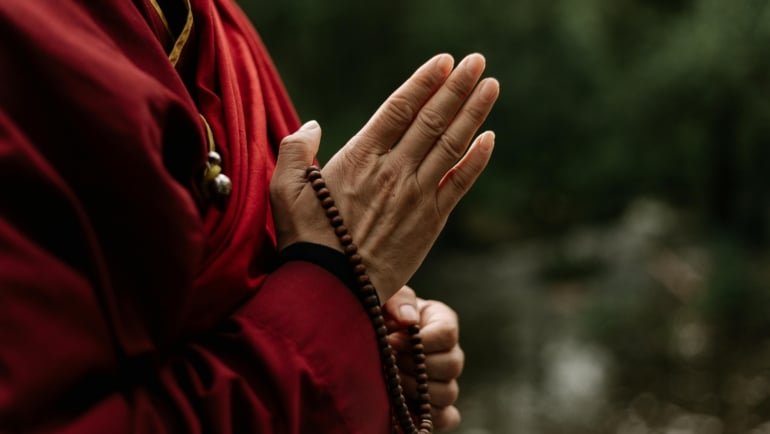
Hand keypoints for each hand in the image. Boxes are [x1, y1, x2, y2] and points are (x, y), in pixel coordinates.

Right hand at [270, 53, 498, 301]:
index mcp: (360, 157)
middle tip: (476, 61)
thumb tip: (313, 126)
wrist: (333, 288)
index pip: (399, 108)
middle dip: (457, 87)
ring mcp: (416, 196)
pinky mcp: (431, 221)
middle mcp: (393, 171)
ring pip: (451, 145)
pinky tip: (491, 138)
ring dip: (473, 113)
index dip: (424, 81)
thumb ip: (295, 151)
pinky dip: (477, 160)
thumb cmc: (305, 239)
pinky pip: (460, 184)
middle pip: (432, 119)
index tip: (444, 62)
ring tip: (491, 85)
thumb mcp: (283, 189)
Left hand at [384, 286, 463, 431]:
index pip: (448, 334)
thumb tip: (409, 320)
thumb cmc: (376, 313)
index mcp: (441, 321)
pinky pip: (447, 417)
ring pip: (448, 392)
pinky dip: (429, 416)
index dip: (421, 341)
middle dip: (416, 366)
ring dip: (416, 390)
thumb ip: (398, 299)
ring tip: (391, 381)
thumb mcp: (385, 297)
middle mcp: (448, 351)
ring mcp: (443, 380)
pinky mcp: (434, 405)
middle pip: (452, 365)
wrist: (360, 338)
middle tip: (390, 361)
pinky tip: (405, 407)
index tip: (393, 340)